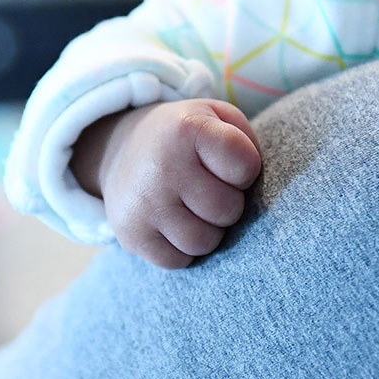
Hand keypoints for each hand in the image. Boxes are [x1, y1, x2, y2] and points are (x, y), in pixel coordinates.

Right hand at [72, 99, 262, 268]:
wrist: (120, 149)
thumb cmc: (185, 138)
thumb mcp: (216, 117)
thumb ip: (247, 141)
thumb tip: (257, 193)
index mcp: (187, 129)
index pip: (246, 167)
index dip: (244, 170)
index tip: (226, 164)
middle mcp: (162, 166)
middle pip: (228, 210)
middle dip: (227, 204)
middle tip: (208, 189)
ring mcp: (143, 203)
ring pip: (203, 242)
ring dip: (207, 230)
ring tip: (192, 208)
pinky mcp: (130, 234)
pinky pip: (178, 261)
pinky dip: (181, 249)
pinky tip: (172, 224)